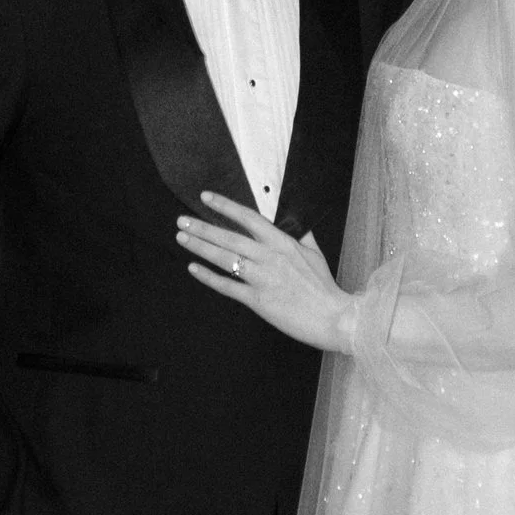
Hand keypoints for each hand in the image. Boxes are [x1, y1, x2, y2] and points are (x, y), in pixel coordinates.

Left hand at [176, 192, 354, 350]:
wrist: (333, 317)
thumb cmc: (324, 286)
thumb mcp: (315, 253)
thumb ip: (300, 235)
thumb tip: (292, 220)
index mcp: (283, 242)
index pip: (249, 218)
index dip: (226, 206)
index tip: (206, 197)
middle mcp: (269, 257)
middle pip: (229, 237)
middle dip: (203, 227)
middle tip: (181, 220)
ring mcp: (262, 278)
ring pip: (225, 258)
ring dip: (201, 247)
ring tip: (182, 238)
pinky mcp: (257, 300)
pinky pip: (228, 286)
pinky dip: (209, 277)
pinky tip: (193, 268)